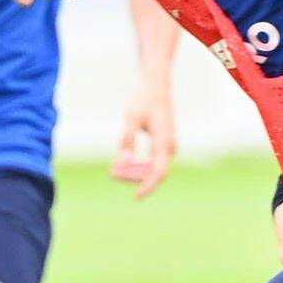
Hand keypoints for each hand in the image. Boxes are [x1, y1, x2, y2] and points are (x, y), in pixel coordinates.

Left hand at [111, 84, 176, 198]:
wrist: (156, 85)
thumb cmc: (143, 100)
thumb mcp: (131, 118)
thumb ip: (127, 141)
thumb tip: (123, 163)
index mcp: (164, 142)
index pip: (158, 172)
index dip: (148, 186)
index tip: (136, 197)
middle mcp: (170, 147)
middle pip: (155, 173)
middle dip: (135, 178)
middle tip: (113, 175)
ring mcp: (168, 146)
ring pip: (154, 168)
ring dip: (136, 172)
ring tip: (116, 170)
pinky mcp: (164, 144)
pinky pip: (154, 161)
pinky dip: (140, 165)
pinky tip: (126, 163)